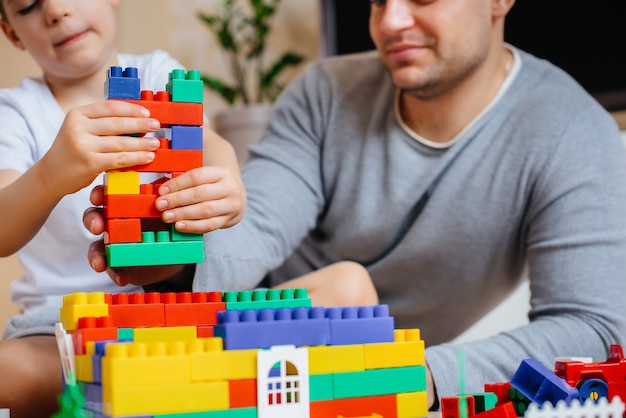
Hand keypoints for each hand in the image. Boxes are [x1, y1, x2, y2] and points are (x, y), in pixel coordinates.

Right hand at [38, 100, 160, 198]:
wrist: (51, 174)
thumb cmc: (72, 150)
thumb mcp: (80, 129)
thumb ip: (101, 122)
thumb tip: (136, 117)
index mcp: (77, 114)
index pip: (109, 107)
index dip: (131, 109)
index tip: (146, 111)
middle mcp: (78, 128)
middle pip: (117, 124)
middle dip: (140, 124)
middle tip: (156, 125)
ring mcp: (83, 146)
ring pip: (121, 143)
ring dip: (142, 144)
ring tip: (155, 143)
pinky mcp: (90, 163)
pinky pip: (119, 159)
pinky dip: (136, 158)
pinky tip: (147, 157)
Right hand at [83, 189, 184, 286]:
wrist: (172, 257)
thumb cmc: (165, 228)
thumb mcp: (167, 211)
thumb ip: (162, 197)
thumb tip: (165, 179)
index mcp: (124, 206)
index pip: (107, 196)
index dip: (99, 194)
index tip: (98, 196)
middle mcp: (115, 224)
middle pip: (96, 218)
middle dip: (93, 221)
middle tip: (97, 226)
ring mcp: (114, 245)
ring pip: (97, 246)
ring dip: (96, 254)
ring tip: (100, 263)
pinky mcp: (118, 264)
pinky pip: (112, 269)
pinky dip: (115, 274)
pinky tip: (121, 278)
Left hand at [154, 165, 245, 233]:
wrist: (237, 197)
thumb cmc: (215, 186)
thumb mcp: (207, 177)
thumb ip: (189, 181)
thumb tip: (163, 190)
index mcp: (222, 172)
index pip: (196, 177)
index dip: (177, 184)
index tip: (162, 191)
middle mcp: (230, 187)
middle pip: (199, 194)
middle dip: (177, 200)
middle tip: (160, 205)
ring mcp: (232, 205)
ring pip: (204, 210)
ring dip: (182, 214)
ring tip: (167, 216)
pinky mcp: (229, 219)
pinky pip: (209, 225)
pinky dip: (192, 226)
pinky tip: (180, 225)